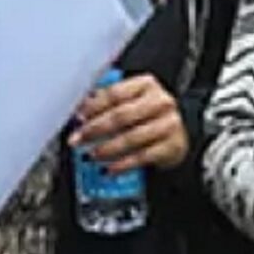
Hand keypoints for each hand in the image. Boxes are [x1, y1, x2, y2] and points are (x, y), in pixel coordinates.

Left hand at [69, 73, 189, 171]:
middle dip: (95, 129)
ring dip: (107, 148)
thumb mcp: (131, 101)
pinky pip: (142, 157)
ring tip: (91, 155)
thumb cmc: (146, 116)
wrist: (175, 135)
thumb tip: (80, 110)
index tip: (78, 117)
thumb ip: (107, 102)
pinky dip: (123, 165)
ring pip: (131, 138)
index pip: (115, 93)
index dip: (93, 106)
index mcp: (146, 84)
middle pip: (121, 115)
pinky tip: (109, 169)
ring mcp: (169, 124)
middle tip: (78, 140)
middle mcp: (161, 102)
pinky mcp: (172, 146)